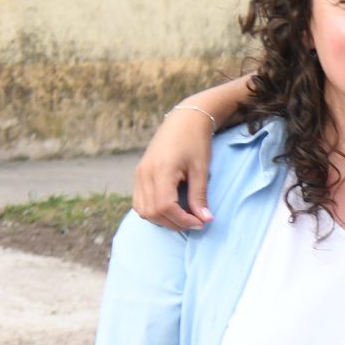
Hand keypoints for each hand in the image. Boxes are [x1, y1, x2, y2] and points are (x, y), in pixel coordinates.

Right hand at [134, 105, 216, 229]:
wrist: (183, 121)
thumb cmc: (195, 142)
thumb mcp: (201, 169)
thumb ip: (200, 196)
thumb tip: (205, 219)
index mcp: (160, 170)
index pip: (164, 206)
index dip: (182, 220)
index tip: (201, 223)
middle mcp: (144, 174)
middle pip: (151, 212)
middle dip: (174, 223)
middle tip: (195, 223)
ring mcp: (139, 174)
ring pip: (142, 210)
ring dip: (163, 219)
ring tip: (184, 217)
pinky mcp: (139, 174)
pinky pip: (140, 201)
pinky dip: (154, 211)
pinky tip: (172, 210)